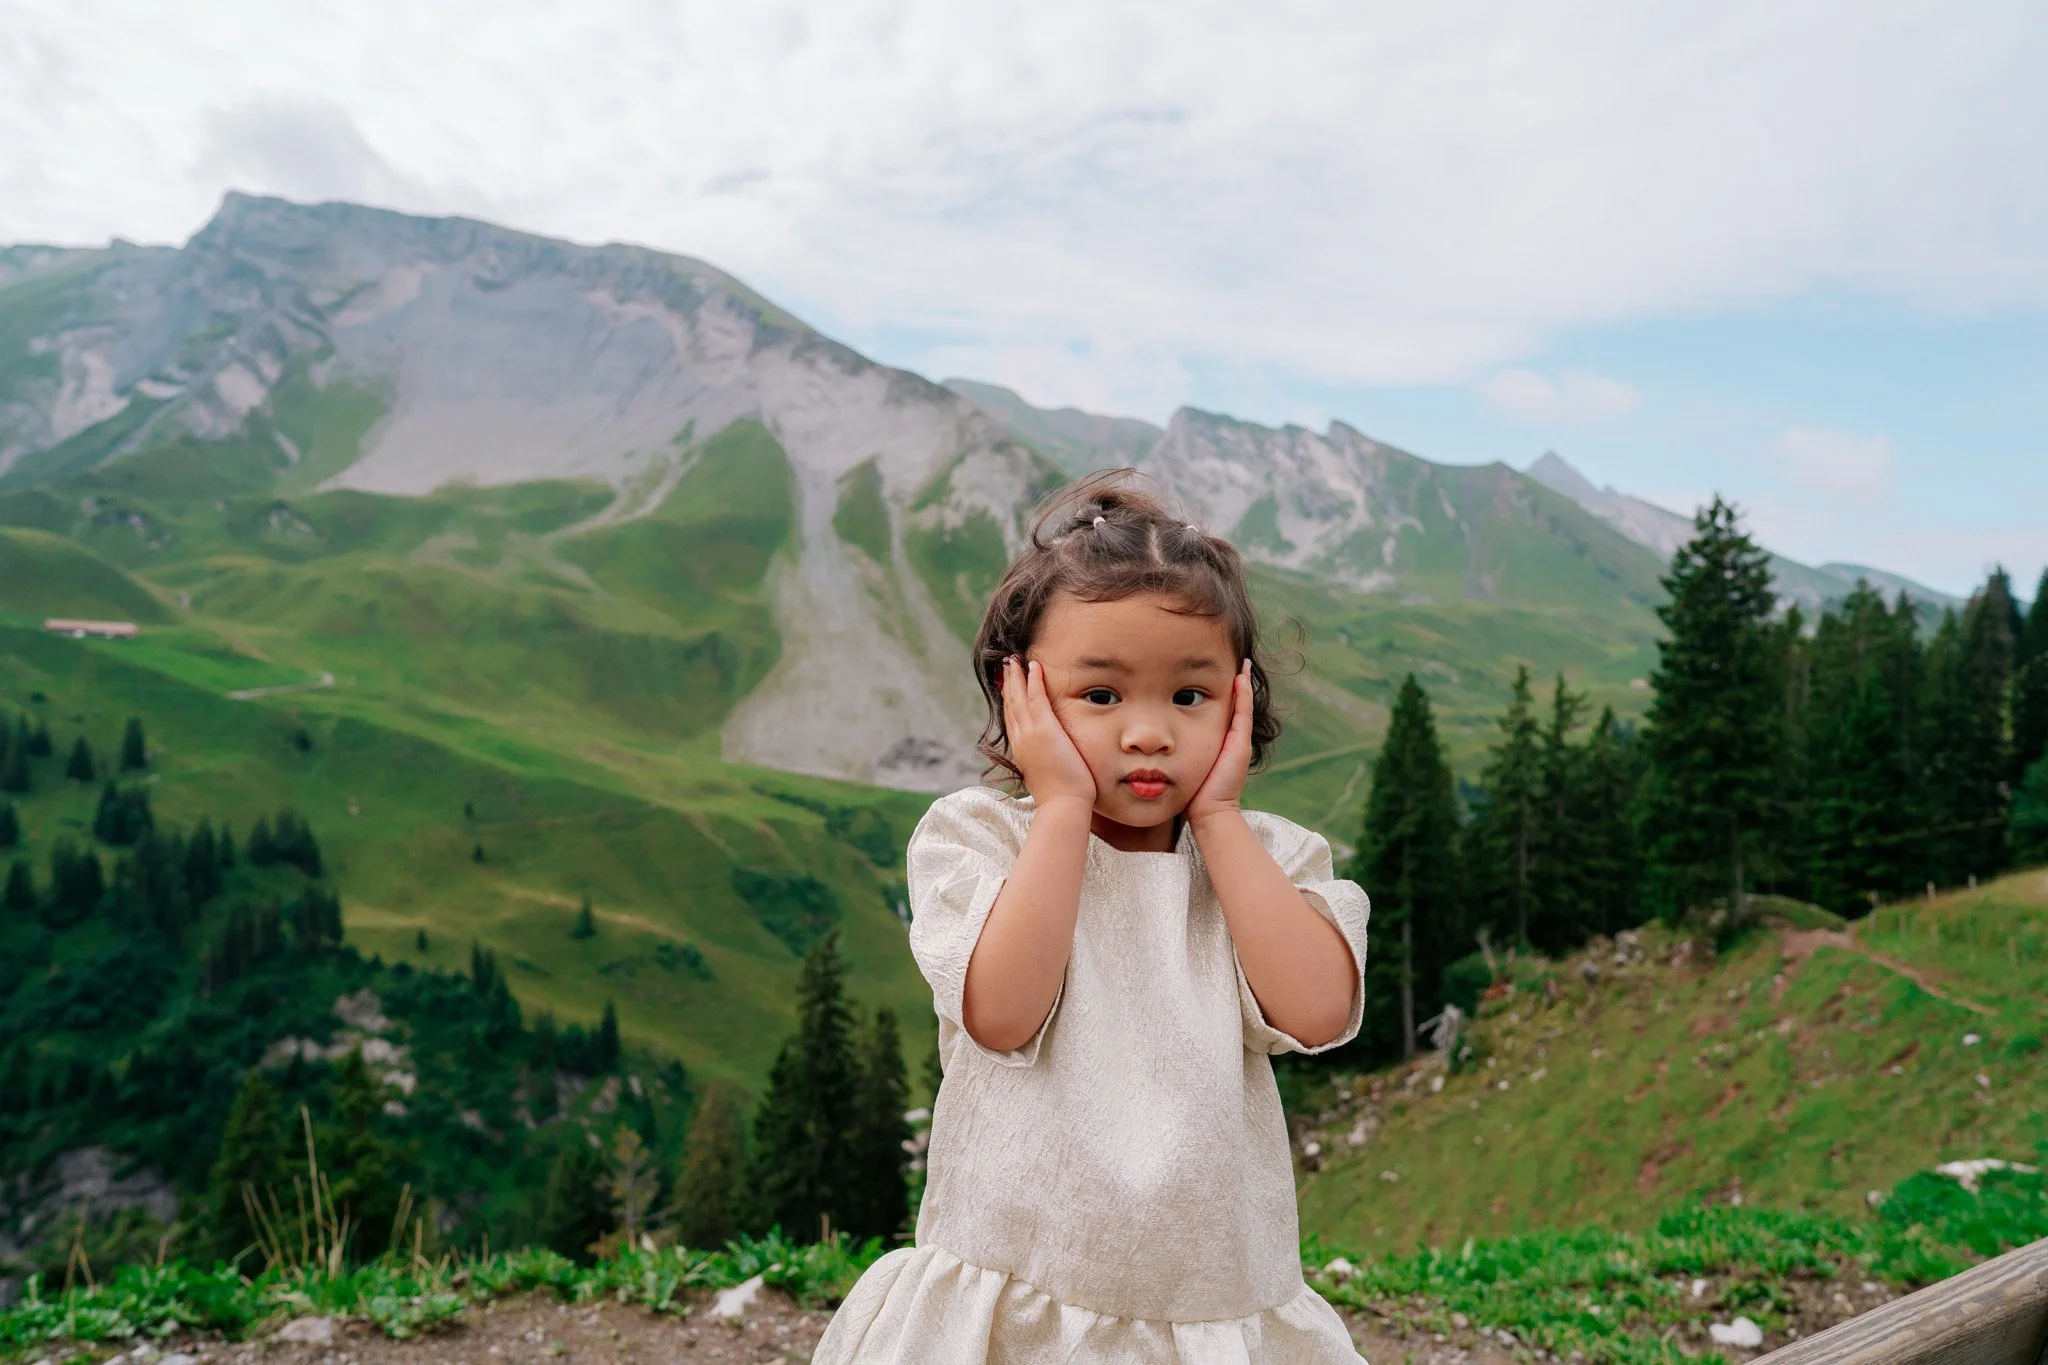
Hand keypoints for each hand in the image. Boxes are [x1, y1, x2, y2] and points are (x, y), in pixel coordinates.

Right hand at [1002, 657, 1096, 810]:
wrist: (1062, 806)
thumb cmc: (1061, 798)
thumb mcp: (1047, 776)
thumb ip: (1045, 764)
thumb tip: (1049, 762)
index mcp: (1021, 750)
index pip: (1011, 719)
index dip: (1008, 699)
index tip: (1008, 685)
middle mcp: (1021, 739)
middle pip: (1010, 704)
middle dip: (1008, 683)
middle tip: (1007, 664)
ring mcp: (1030, 734)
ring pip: (1018, 698)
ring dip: (1017, 676)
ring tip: (1015, 659)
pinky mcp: (1045, 729)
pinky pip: (1036, 698)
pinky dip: (1033, 680)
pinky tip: (1034, 666)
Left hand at [1187, 659, 1253, 827]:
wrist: (1208, 812)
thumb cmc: (1191, 793)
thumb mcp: (1181, 765)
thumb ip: (1174, 752)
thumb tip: (1149, 741)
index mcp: (1218, 741)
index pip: (1220, 709)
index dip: (1216, 691)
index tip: (1210, 671)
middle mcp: (1232, 738)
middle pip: (1235, 703)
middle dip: (1232, 682)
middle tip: (1230, 657)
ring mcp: (1239, 740)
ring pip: (1242, 704)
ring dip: (1242, 682)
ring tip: (1241, 661)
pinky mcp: (1241, 743)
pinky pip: (1243, 712)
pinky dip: (1243, 694)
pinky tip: (1240, 677)